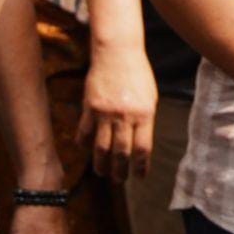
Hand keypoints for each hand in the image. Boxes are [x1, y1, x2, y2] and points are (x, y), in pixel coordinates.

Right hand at [76, 45, 157, 182]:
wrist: (118, 52)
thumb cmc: (138, 74)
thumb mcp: (149, 97)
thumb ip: (144, 120)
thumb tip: (139, 146)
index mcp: (144, 113)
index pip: (143, 149)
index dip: (141, 167)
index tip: (140, 176)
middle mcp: (124, 115)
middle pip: (121, 153)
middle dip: (120, 171)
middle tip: (119, 181)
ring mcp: (105, 112)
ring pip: (100, 147)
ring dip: (101, 164)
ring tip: (102, 173)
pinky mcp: (89, 107)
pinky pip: (84, 132)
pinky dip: (84, 145)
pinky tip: (86, 151)